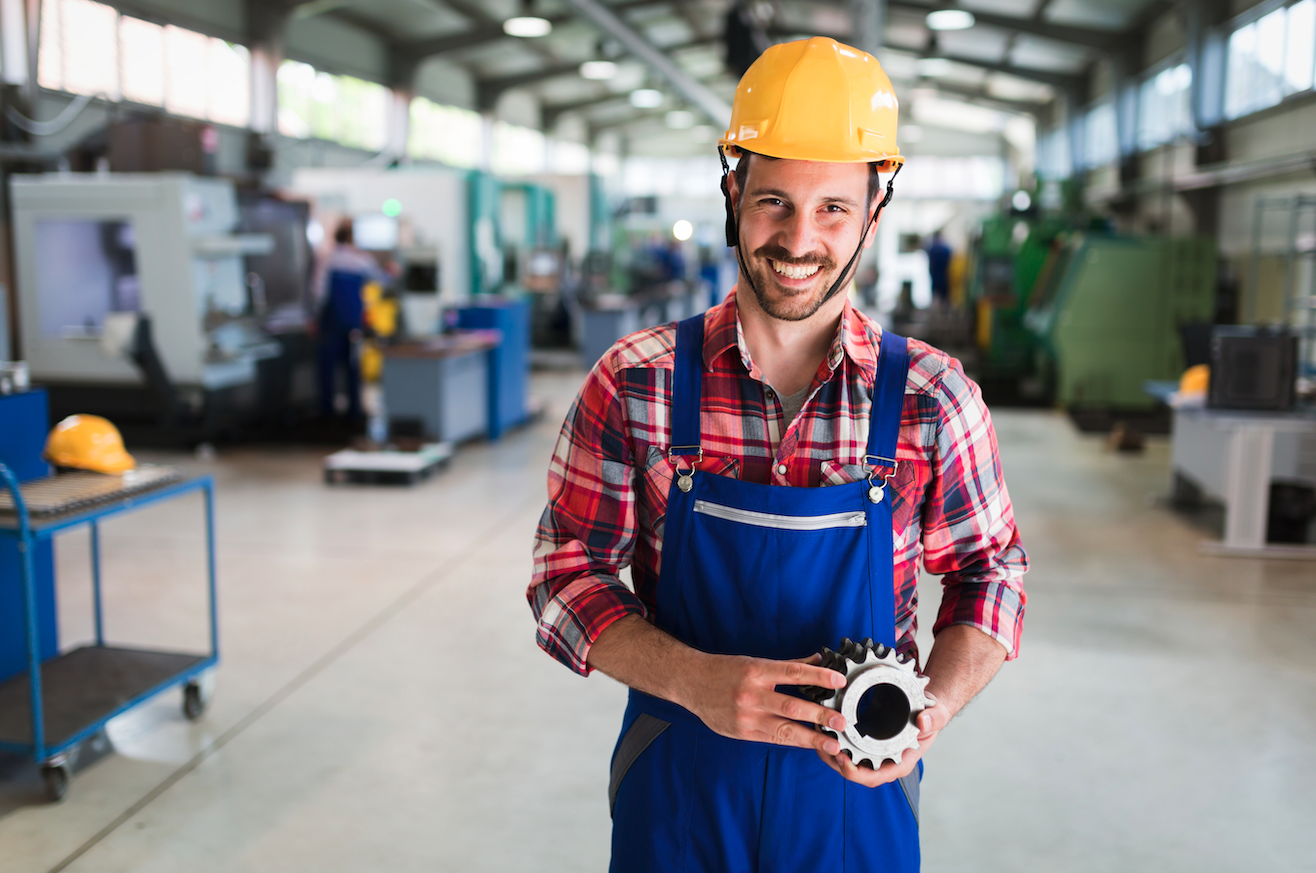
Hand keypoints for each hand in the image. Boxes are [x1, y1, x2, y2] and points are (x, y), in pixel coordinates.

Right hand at [681, 653, 851, 756]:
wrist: (691, 683)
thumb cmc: (725, 670)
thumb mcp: (754, 662)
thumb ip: (787, 665)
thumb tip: (817, 659)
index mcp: (756, 671)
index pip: (792, 673)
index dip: (818, 677)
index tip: (839, 681)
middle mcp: (751, 694)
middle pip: (791, 706)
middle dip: (820, 716)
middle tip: (842, 722)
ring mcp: (745, 716)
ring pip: (784, 729)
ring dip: (811, 738)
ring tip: (832, 743)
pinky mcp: (742, 732)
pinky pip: (772, 738)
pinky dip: (793, 742)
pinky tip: (809, 744)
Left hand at [814, 691, 948, 786]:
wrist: (926, 706)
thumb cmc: (931, 715)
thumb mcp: (937, 715)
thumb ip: (934, 718)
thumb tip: (923, 721)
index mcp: (899, 763)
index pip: (872, 777)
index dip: (854, 772)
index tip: (842, 758)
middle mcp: (883, 763)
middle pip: (852, 772)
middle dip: (834, 761)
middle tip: (821, 743)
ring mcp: (871, 754)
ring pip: (843, 761)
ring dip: (827, 750)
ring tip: (816, 733)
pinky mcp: (863, 743)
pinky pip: (843, 747)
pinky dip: (830, 740)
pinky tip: (820, 726)